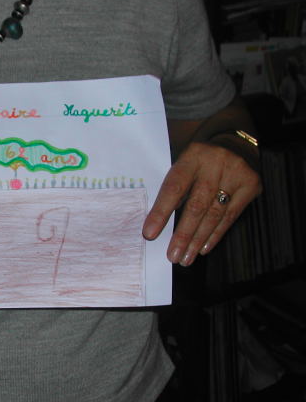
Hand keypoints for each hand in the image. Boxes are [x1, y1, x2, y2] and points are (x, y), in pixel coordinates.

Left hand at [142, 141, 261, 265]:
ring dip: (198, 240)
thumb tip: (155, 225)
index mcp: (192, 157)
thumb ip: (172, 189)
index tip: (150, 234)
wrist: (234, 143)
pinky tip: (203, 248)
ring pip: (214, 214)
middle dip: (183, 234)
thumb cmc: (199, 161)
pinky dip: (215, 234)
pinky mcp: (251, 185)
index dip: (161, 212)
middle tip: (172, 255)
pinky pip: (231, 216)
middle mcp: (215, 164)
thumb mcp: (183, 165)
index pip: (174, 188)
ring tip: (185, 258)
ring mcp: (236, 174)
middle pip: (197, 205)